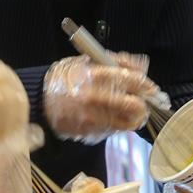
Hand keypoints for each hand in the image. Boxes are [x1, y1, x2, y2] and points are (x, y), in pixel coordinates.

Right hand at [43, 53, 157, 143]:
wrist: (40, 100)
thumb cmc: (67, 77)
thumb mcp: (88, 60)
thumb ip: (115, 61)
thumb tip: (140, 68)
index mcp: (95, 74)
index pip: (131, 80)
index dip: (147, 85)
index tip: (152, 88)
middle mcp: (94, 97)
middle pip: (134, 105)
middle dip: (144, 104)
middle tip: (145, 102)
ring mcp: (92, 117)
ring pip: (127, 122)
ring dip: (135, 117)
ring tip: (134, 112)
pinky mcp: (89, 131)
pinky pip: (114, 130)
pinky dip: (120, 124)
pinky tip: (117, 118)